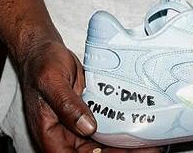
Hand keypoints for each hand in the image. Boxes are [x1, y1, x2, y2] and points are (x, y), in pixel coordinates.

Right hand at [18, 37, 161, 152]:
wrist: (45, 51)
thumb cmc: (42, 64)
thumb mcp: (52, 81)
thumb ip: (67, 105)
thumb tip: (87, 127)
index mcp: (50, 134)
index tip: (117, 152)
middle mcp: (64, 136)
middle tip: (148, 148)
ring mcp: (78, 127)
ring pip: (102, 145)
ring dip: (124, 146)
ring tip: (150, 143)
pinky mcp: (89, 115)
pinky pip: (106, 129)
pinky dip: (122, 132)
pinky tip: (141, 130)